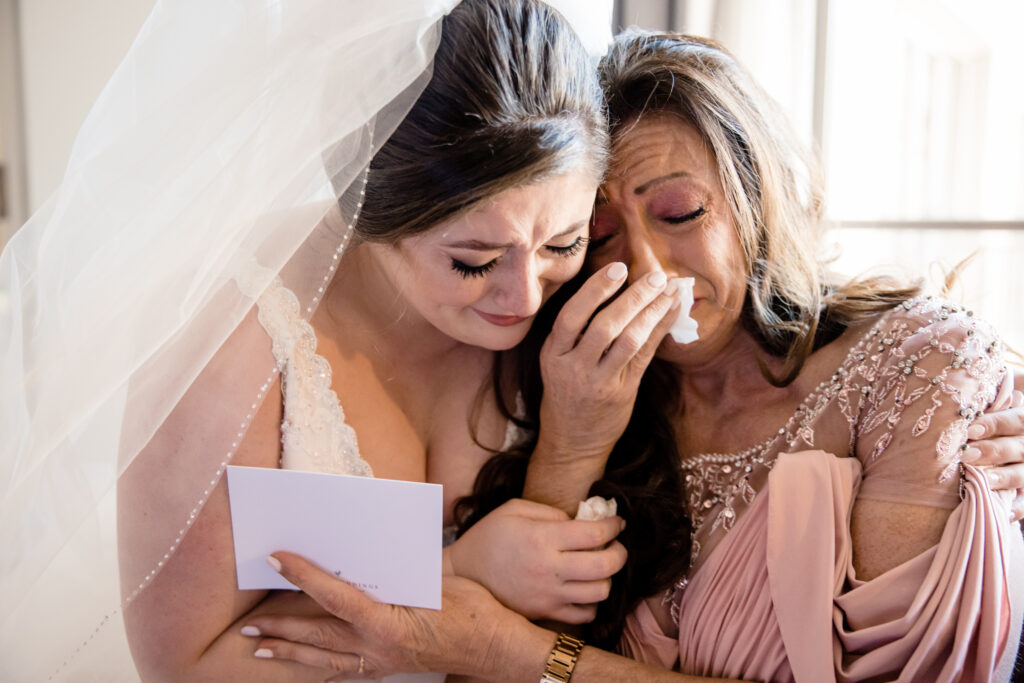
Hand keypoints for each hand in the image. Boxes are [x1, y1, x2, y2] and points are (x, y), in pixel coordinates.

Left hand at [242, 553, 533, 680]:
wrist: (497, 649)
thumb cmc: (475, 612)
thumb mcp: (439, 583)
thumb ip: (401, 573)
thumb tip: (371, 554)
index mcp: (388, 623)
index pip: (334, 597)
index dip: (303, 577)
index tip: (279, 559)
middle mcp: (377, 648)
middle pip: (317, 634)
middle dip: (279, 626)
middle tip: (248, 620)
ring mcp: (381, 662)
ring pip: (322, 658)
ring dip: (289, 651)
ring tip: (259, 646)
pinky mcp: (388, 668)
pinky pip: (344, 670)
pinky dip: (319, 667)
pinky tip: (306, 666)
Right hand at [448, 498, 626, 622]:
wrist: (463, 575)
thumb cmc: (489, 537)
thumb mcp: (513, 509)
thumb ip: (550, 511)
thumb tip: (580, 522)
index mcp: (542, 538)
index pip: (594, 534)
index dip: (614, 526)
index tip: (618, 522)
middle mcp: (549, 569)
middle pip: (605, 566)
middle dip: (620, 553)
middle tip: (615, 545)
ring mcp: (548, 595)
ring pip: (600, 592)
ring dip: (608, 577)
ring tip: (599, 566)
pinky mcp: (545, 613)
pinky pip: (585, 614)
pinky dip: (593, 601)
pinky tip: (584, 587)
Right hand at [537, 262, 678, 464]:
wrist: (572, 441)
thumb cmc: (567, 393)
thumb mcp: (556, 362)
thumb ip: (576, 333)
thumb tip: (614, 289)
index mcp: (552, 354)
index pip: (571, 316)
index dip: (595, 290)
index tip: (618, 268)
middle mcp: (573, 367)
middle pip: (604, 326)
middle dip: (632, 298)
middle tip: (654, 276)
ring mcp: (598, 382)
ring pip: (627, 341)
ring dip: (651, 313)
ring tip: (669, 291)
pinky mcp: (621, 394)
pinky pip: (643, 357)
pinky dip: (659, 331)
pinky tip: (670, 313)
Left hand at [966, 389, 1023, 521]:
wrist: (985, 456)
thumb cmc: (975, 431)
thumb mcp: (980, 418)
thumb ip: (977, 413)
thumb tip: (955, 408)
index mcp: (1021, 422)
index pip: (1018, 419)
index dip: (996, 424)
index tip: (970, 430)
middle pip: (1019, 448)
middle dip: (993, 451)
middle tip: (967, 455)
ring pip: (1022, 475)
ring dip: (1001, 477)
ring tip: (980, 479)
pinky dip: (1015, 508)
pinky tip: (1000, 510)